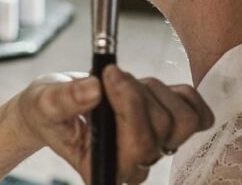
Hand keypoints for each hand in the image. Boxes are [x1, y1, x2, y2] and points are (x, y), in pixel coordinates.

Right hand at [10, 67, 214, 183]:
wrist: (55, 106)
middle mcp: (134, 166)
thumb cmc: (47, 111)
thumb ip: (65, 98)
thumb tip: (93, 89)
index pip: (137, 145)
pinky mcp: (169, 130)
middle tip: (109, 75)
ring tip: (125, 83)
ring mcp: (155, 149)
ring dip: (154, 91)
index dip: (129, 107)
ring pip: (183, 120)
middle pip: (162, 128)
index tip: (106, 76)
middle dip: (135, 92)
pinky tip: (150, 88)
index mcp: (104, 168)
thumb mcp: (43, 102)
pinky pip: (198, 113)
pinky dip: (178, 93)